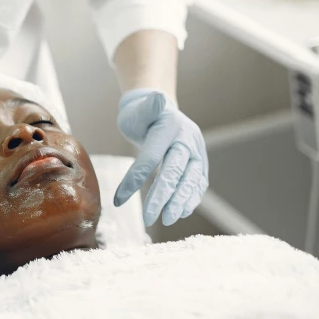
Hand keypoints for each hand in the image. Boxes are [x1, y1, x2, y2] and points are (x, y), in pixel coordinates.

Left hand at [115, 89, 207, 226]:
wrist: (161, 113)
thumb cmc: (142, 115)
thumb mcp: (138, 110)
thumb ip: (147, 108)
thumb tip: (157, 98)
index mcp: (169, 127)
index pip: (150, 157)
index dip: (135, 179)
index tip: (119, 200)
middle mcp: (187, 140)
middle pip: (176, 172)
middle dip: (163, 197)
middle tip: (149, 218)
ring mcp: (197, 152)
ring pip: (192, 180)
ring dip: (180, 202)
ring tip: (168, 220)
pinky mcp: (200, 163)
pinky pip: (198, 183)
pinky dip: (191, 199)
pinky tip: (181, 213)